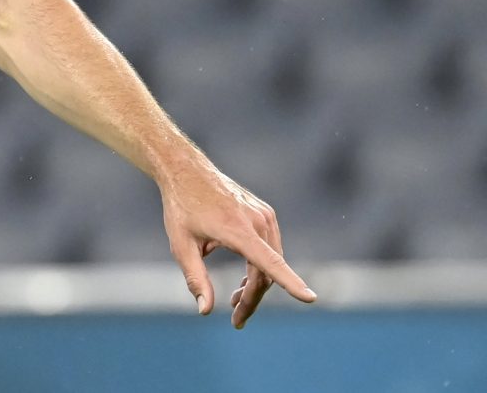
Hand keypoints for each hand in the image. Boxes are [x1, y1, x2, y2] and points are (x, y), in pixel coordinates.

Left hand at [159, 165, 316, 327]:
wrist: (186, 169)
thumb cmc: (180, 208)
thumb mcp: (180, 245)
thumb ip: (195, 278)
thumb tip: (205, 311)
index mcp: (237, 229)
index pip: (269, 261)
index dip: (289, 282)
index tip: (309, 298)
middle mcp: (257, 221)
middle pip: (266, 272)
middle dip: (253, 299)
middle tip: (237, 321)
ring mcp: (264, 216)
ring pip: (270, 262)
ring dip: (256, 286)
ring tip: (235, 301)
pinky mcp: (265, 214)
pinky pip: (269, 249)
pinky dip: (259, 268)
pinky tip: (243, 280)